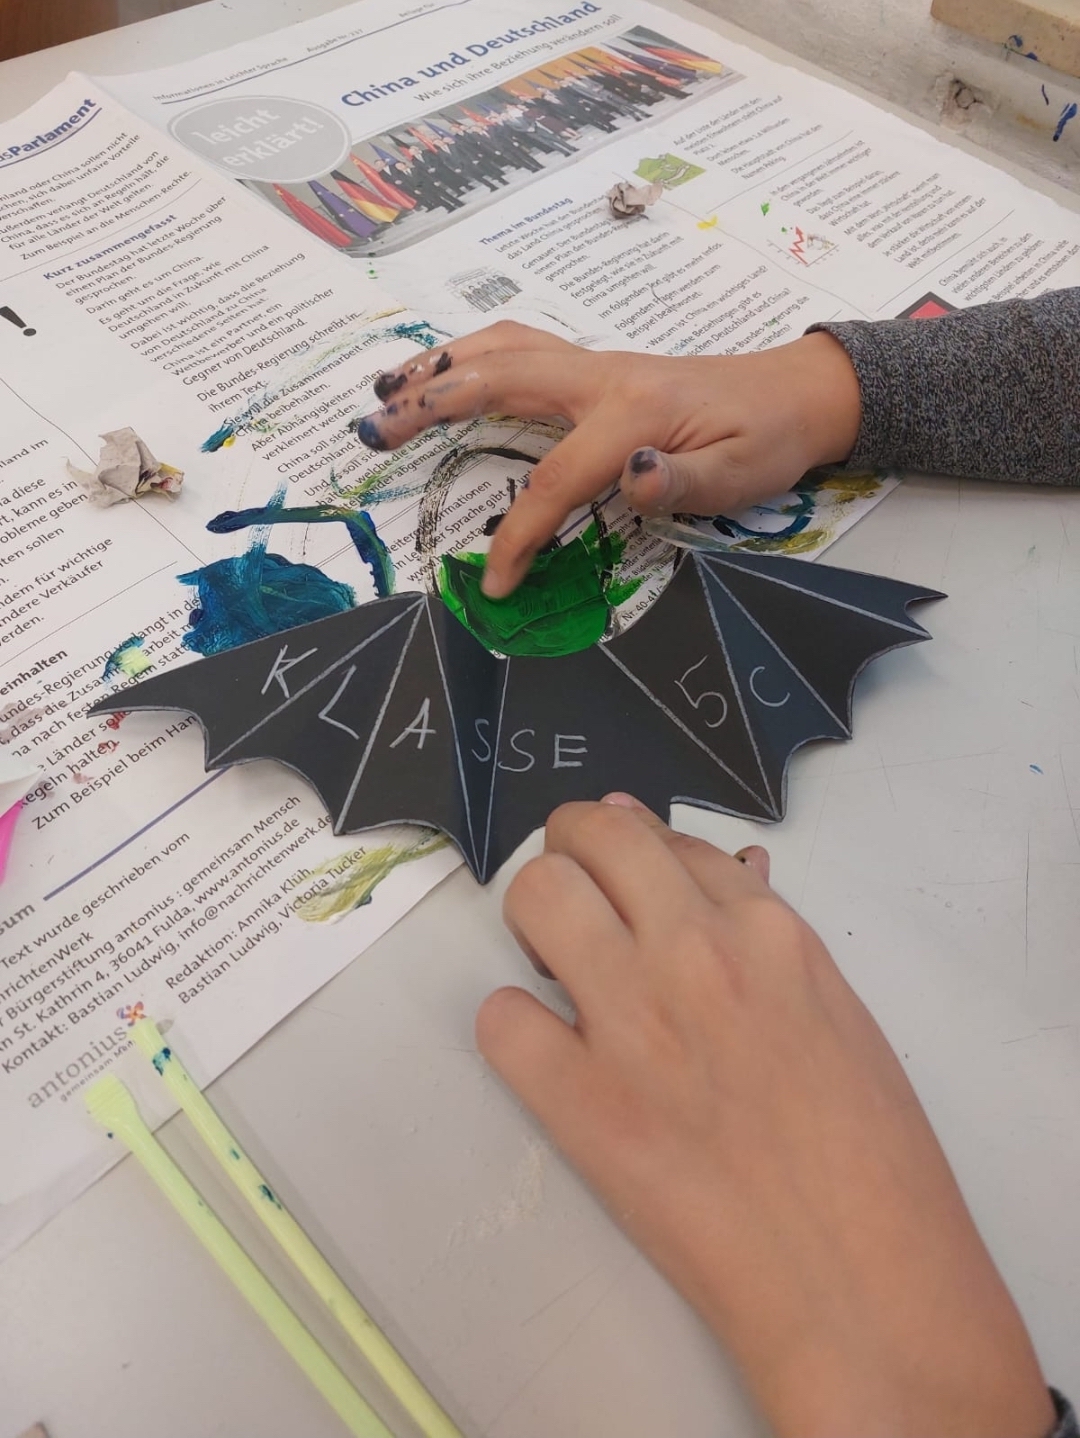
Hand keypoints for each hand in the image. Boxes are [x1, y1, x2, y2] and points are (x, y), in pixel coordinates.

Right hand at [354, 321, 860, 597]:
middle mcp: (601, 378)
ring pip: (501, 351)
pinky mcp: (593, 371)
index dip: (518, 535)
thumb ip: (679, 482)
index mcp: (630, 414)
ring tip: (384, 392)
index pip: (553, 479)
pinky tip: (443, 374)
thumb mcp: (738, 475)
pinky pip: (518, 351)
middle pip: (497, 381)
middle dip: (429, 406)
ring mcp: (594, 368)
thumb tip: (629, 476)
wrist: (794, 393)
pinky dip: (470, 357)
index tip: (497, 586)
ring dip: (438, 368)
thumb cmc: (766, 440)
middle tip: (372, 433)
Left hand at [478, 795, 1052, 1437]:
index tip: (620, 878)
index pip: (667, 838)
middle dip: (570, 850)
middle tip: (575, 904)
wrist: (860, 1283)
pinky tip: (550, 1058)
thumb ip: (770, 940)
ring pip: (537, 895)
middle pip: (592, 835)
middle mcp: (695, 954)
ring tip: (554, 966)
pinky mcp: (582, 1102)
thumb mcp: (838, 1016)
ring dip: (532, 919)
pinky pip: (502, 1018)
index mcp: (768, 932)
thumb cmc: (871, 1159)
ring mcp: (635, 1022)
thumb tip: (720, 869)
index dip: (632, 850)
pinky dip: (514, 1028)